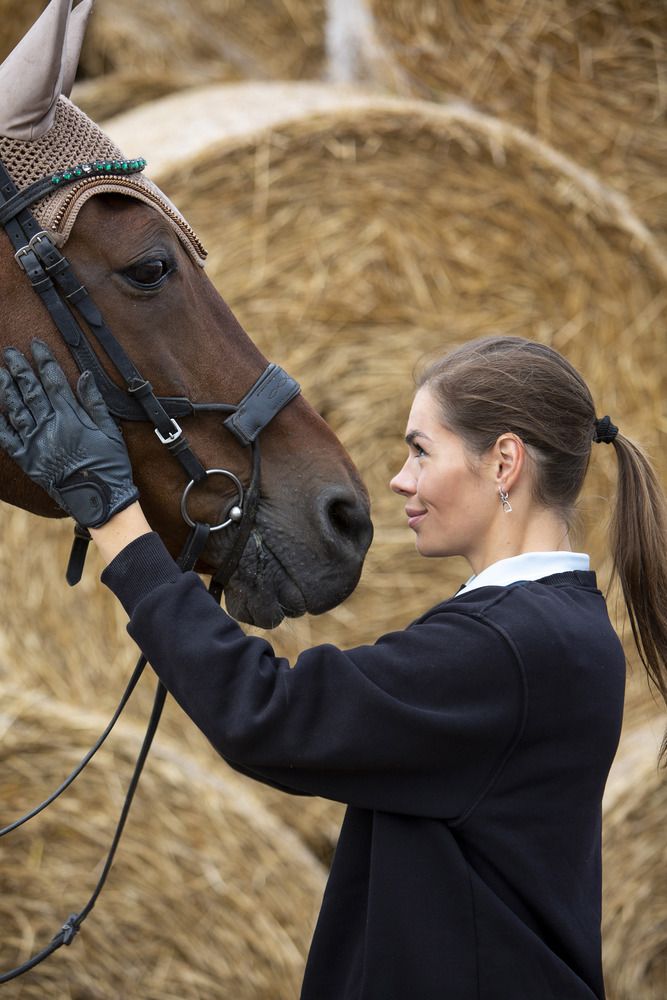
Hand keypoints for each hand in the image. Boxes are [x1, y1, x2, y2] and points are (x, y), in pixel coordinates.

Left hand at [0, 340, 138, 527]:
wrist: (99, 500)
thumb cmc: (110, 465)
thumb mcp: (110, 431)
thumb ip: (94, 402)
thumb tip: (85, 375)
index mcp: (71, 416)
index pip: (53, 381)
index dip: (43, 360)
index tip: (36, 344)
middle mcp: (49, 426)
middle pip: (30, 390)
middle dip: (19, 368)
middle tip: (10, 352)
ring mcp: (35, 443)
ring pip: (15, 409)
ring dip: (6, 390)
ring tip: (0, 374)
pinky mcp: (27, 460)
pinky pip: (8, 438)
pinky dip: (0, 423)